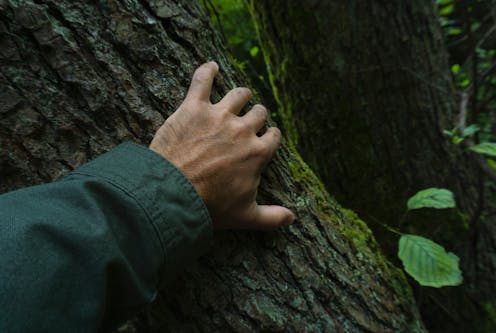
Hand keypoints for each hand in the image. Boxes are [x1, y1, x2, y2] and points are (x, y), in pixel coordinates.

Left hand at [150, 62, 294, 229]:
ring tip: (238, 97)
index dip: (269, 137)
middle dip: (256, 116)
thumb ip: (272, 218)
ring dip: (241, 95)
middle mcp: (243, 129)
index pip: (273, 136)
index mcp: (257, 152)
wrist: (173, 194)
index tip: (263, 140)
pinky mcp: (193, 107)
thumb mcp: (245, 217)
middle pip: (258, 112)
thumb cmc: (210, 206)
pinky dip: (207, 70)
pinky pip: (202, 80)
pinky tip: (210, 66)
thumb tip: (292, 219)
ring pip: (238, 94)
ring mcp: (218, 115)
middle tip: (248, 121)